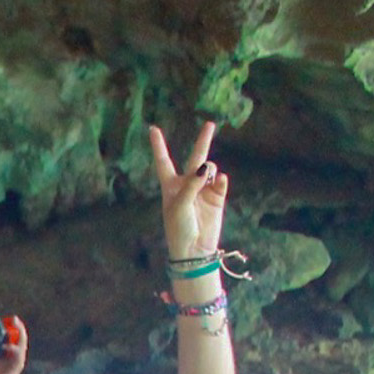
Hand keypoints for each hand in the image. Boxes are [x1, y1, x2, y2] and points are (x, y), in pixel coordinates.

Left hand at [149, 120, 227, 256]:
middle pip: (196, 157)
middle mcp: (187, 184)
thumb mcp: (179, 204)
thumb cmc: (179, 228)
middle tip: (210, 124)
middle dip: (203, 141)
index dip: (159, 145)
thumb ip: (192, 183)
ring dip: (210, 169)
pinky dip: (219, 179)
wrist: (194, 249)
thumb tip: (208, 166)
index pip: (164, 161)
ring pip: (210, 168)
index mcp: (171, 185)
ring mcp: (204, 189)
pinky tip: (217, 183)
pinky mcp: (217, 196)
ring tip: (206, 180)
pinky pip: (221, 180)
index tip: (153, 128)